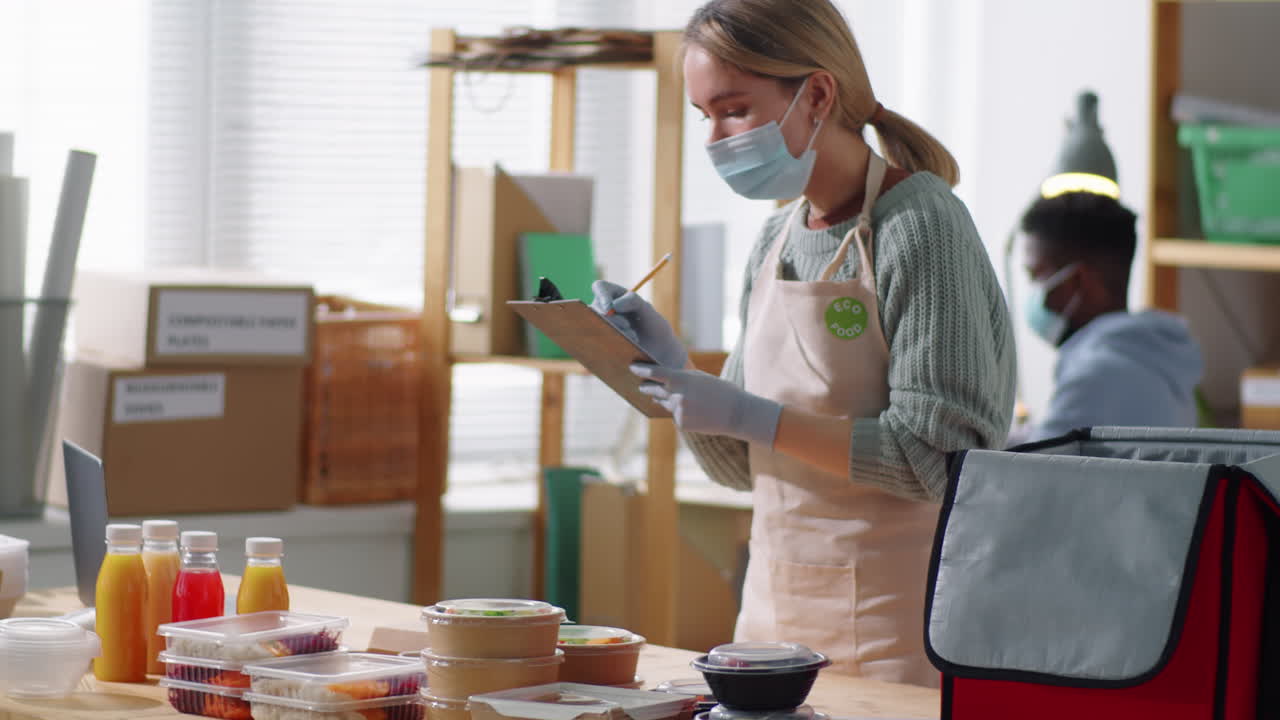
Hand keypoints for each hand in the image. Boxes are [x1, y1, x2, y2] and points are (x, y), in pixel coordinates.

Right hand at [591, 280, 687, 368]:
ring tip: (632, 338)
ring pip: (595, 325)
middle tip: (628, 327)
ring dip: (613, 331)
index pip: (600, 287)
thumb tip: (613, 306)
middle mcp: (603, 309)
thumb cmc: (654, 328)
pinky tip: (625, 347)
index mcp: (615, 296)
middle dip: (612, 319)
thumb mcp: (648, 311)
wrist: (658, 352)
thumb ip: (634, 301)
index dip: (602, 295)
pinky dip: (610, 343)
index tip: (609, 308)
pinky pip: (596, 342)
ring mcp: (600, 326)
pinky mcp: (600, 342)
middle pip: (595, 308)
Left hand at [632, 364, 781, 446]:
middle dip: (647, 387)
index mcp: (682, 380)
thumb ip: (679, 378)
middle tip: (641, 386)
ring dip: (667, 400)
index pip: (655, 373)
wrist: (736, 413)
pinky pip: (674, 415)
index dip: (642, 370)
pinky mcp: (681, 424)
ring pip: (664, 403)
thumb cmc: (719, 390)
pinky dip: (680, 413)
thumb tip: (661, 382)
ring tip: (686, 399)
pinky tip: (696, 412)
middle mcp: (677, 396)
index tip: (632, 367)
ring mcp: (678, 411)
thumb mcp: (699, 378)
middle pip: (654, 390)